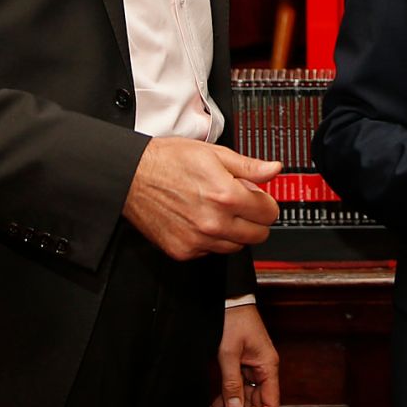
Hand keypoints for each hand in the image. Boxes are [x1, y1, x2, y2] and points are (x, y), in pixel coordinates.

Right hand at [123, 139, 281, 260]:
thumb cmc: (168, 161)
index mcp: (226, 196)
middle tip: (241, 204)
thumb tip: (273, 170)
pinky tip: (201, 221)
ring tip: (218, 211)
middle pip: (259, 235)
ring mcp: (198, 240)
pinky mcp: (183, 251)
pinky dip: (212, 240)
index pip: (269, 213)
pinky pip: (211, 252)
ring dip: (235, 232)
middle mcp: (213, 222)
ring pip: (237, 247)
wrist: (132, 177)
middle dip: (255, 219)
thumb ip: (249, 166)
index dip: (266, 202)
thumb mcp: (214, 154)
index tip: (258, 197)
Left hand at [209, 304, 279, 406]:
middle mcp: (264, 369)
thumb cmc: (233, 321)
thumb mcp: (229, 353)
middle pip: (256, 404)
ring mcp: (253, 367)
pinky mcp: (243, 364)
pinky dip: (227, 399)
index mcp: (268, 366)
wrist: (229, 299)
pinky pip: (238, 388)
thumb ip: (232, 383)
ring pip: (246, 398)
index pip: (270, 403)